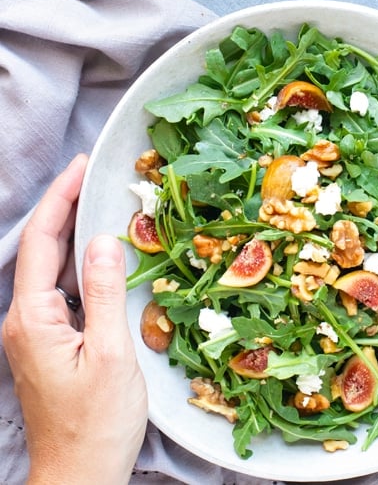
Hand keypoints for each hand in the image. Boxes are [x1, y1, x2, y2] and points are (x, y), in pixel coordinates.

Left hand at [2, 155, 147, 484]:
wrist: (78, 479)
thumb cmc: (96, 426)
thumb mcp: (111, 355)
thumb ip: (106, 293)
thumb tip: (105, 241)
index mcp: (32, 320)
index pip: (41, 244)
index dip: (60, 200)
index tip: (81, 167)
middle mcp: (23, 322)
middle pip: (41, 251)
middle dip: (64, 208)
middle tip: (91, 174)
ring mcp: (33, 334)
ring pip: (50, 270)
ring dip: (72, 234)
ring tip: (98, 203)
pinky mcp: (48, 344)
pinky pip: (60, 291)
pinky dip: (79, 264)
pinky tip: (101, 255)